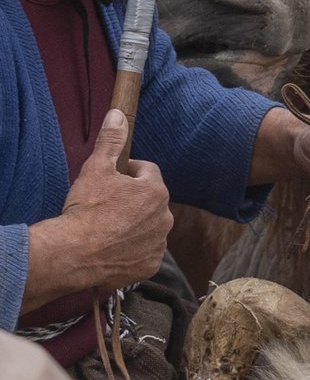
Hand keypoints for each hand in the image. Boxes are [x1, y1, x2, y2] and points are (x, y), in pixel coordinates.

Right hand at [20, 112, 172, 309]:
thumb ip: (110, 141)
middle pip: (150, 200)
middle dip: (132, 199)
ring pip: (149, 226)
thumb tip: (118, 115)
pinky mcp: (150, 264)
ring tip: (107, 226)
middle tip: (106, 204)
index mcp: (156, 192)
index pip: (147, 171)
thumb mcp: (96, 169)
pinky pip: (144, 250)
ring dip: (134, 224)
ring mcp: (159, 242)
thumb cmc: (86, 209)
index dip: (128, 171)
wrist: (74, 252)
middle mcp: (165, 217)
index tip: (112, 178)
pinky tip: (112, 247)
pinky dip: (132, 248)